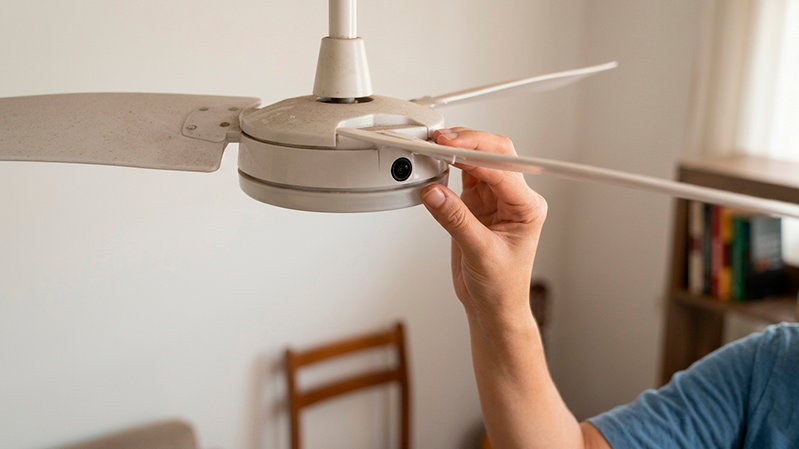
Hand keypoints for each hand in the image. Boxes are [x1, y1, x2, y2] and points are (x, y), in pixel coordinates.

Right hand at [420, 127, 546, 322]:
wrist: (493, 306)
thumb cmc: (501, 286)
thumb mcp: (479, 253)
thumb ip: (455, 220)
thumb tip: (434, 192)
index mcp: (526, 206)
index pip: (502, 167)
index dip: (475, 152)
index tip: (450, 146)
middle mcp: (514, 198)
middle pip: (494, 154)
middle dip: (467, 142)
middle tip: (439, 140)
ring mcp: (495, 198)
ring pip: (478, 160)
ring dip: (456, 150)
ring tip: (433, 147)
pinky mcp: (477, 203)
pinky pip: (463, 174)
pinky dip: (448, 165)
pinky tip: (435, 162)